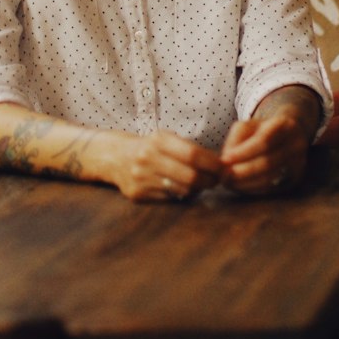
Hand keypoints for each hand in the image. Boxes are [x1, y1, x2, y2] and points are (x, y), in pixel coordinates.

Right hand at [107, 129, 223, 202]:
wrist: (115, 157)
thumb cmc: (149, 147)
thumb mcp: (165, 139)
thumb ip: (189, 149)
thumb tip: (220, 164)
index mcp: (158, 140)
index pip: (193, 154)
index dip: (212, 163)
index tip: (223, 168)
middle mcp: (147, 158)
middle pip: (190, 176)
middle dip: (209, 180)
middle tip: (217, 180)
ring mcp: (141, 178)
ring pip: (182, 190)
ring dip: (198, 189)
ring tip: (201, 184)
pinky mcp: (138, 194)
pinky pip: (169, 198)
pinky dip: (181, 194)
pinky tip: (182, 188)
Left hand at [220, 113, 310, 195]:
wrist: (289, 135)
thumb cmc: (263, 129)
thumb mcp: (248, 126)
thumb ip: (235, 141)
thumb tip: (225, 163)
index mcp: (285, 125)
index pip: (263, 141)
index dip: (243, 152)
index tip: (225, 159)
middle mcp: (297, 145)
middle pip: (267, 163)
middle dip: (242, 171)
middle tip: (224, 176)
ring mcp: (299, 164)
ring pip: (270, 179)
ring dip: (245, 183)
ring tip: (229, 182)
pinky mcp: (296, 179)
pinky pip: (272, 189)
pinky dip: (253, 189)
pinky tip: (241, 186)